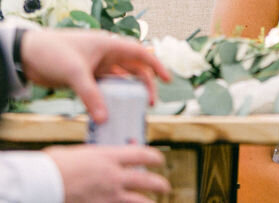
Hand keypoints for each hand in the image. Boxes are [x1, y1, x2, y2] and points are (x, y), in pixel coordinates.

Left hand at [20, 28, 170, 122]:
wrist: (25, 53)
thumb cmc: (51, 52)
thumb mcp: (74, 73)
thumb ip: (91, 95)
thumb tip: (104, 118)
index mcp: (109, 45)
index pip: (140, 53)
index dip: (156, 65)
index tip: (168, 79)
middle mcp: (106, 55)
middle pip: (133, 69)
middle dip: (144, 85)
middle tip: (150, 103)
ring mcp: (96, 66)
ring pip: (119, 80)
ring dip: (127, 93)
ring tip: (133, 108)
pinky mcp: (85, 77)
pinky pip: (103, 89)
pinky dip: (109, 99)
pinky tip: (111, 111)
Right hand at [44, 145, 170, 202]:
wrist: (41, 183)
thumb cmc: (53, 165)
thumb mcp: (78, 153)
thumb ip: (94, 157)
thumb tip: (97, 159)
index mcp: (109, 157)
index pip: (143, 155)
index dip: (155, 158)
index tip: (159, 160)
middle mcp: (114, 177)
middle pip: (148, 181)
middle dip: (160, 185)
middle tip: (164, 187)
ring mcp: (109, 196)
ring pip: (139, 202)